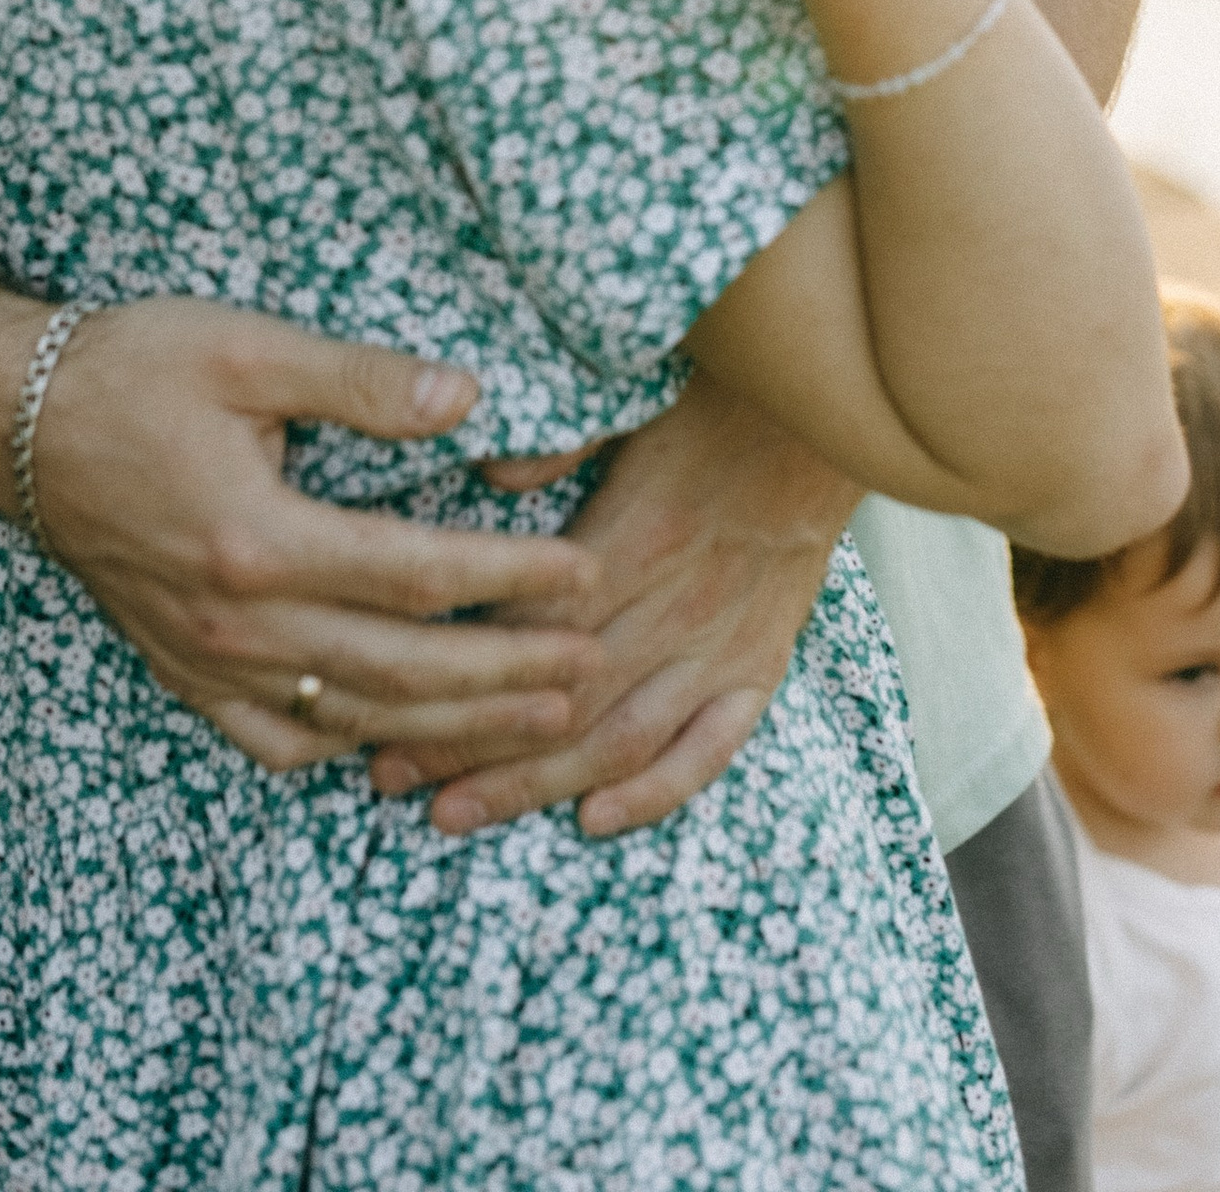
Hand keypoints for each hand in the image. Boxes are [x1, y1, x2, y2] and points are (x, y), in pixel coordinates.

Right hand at [28, 299, 602, 771]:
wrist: (13, 421)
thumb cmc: (133, 368)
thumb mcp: (248, 348)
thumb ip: (360, 380)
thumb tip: (466, 398)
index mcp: (259, 539)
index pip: (420, 574)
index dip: (514, 578)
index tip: (588, 574)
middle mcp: (235, 622)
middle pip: (403, 668)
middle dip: (508, 677)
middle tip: (593, 670)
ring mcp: (206, 659)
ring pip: (351, 718)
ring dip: (451, 725)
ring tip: (536, 719)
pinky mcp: (182, 670)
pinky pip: (277, 738)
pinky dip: (348, 745)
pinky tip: (400, 736)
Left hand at [369, 370, 860, 837]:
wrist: (833, 416)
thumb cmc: (721, 397)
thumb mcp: (633, 398)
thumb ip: (558, 440)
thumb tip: (485, 476)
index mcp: (637, 537)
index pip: (528, 635)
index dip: (454, 680)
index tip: (385, 707)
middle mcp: (677, 606)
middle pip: (559, 702)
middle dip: (468, 749)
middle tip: (390, 780)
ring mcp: (723, 645)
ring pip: (621, 740)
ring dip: (536, 785)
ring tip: (456, 816)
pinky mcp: (763, 662)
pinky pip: (712, 746)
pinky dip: (657, 793)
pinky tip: (595, 821)